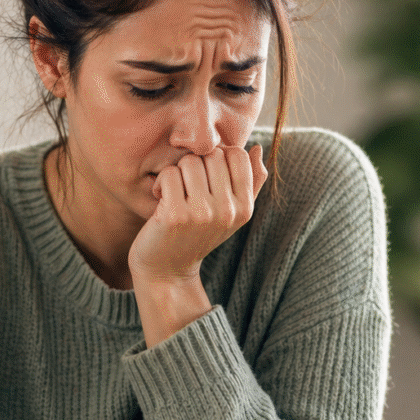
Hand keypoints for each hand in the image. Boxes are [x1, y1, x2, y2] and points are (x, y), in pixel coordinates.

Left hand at [128, 144, 267, 285]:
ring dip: (177, 173)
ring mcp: (202, 214)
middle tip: (187, 185)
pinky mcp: (175, 216)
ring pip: (189, 162)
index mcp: (244, 208)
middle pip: (212, 154)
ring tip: (175, 192)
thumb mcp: (231, 214)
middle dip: (196, 164)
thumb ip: (250, 182)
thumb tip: (258, 148)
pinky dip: (161, 183)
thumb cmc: (198, 235)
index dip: (218, 155)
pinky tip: (162, 200)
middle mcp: (228, 211)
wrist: (168, 270)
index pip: (237, 154)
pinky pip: (169, 174)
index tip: (206, 173)